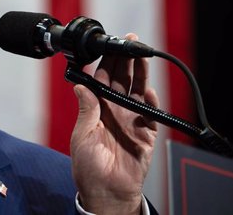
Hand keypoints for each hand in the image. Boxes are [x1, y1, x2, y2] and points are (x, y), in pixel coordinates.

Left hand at [70, 34, 158, 214]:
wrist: (106, 192)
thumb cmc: (88, 167)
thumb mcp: (82, 136)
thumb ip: (86, 110)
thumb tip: (81, 86)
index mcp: (97, 108)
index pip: (104, 79)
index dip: (108, 62)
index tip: (110, 45)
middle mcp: (115, 110)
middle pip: (123, 80)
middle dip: (127, 60)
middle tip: (131, 41)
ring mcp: (131, 120)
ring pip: (138, 91)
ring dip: (141, 73)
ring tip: (143, 56)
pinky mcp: (146, 134)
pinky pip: (151, 114)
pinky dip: (151, 101)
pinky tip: (149, 89)